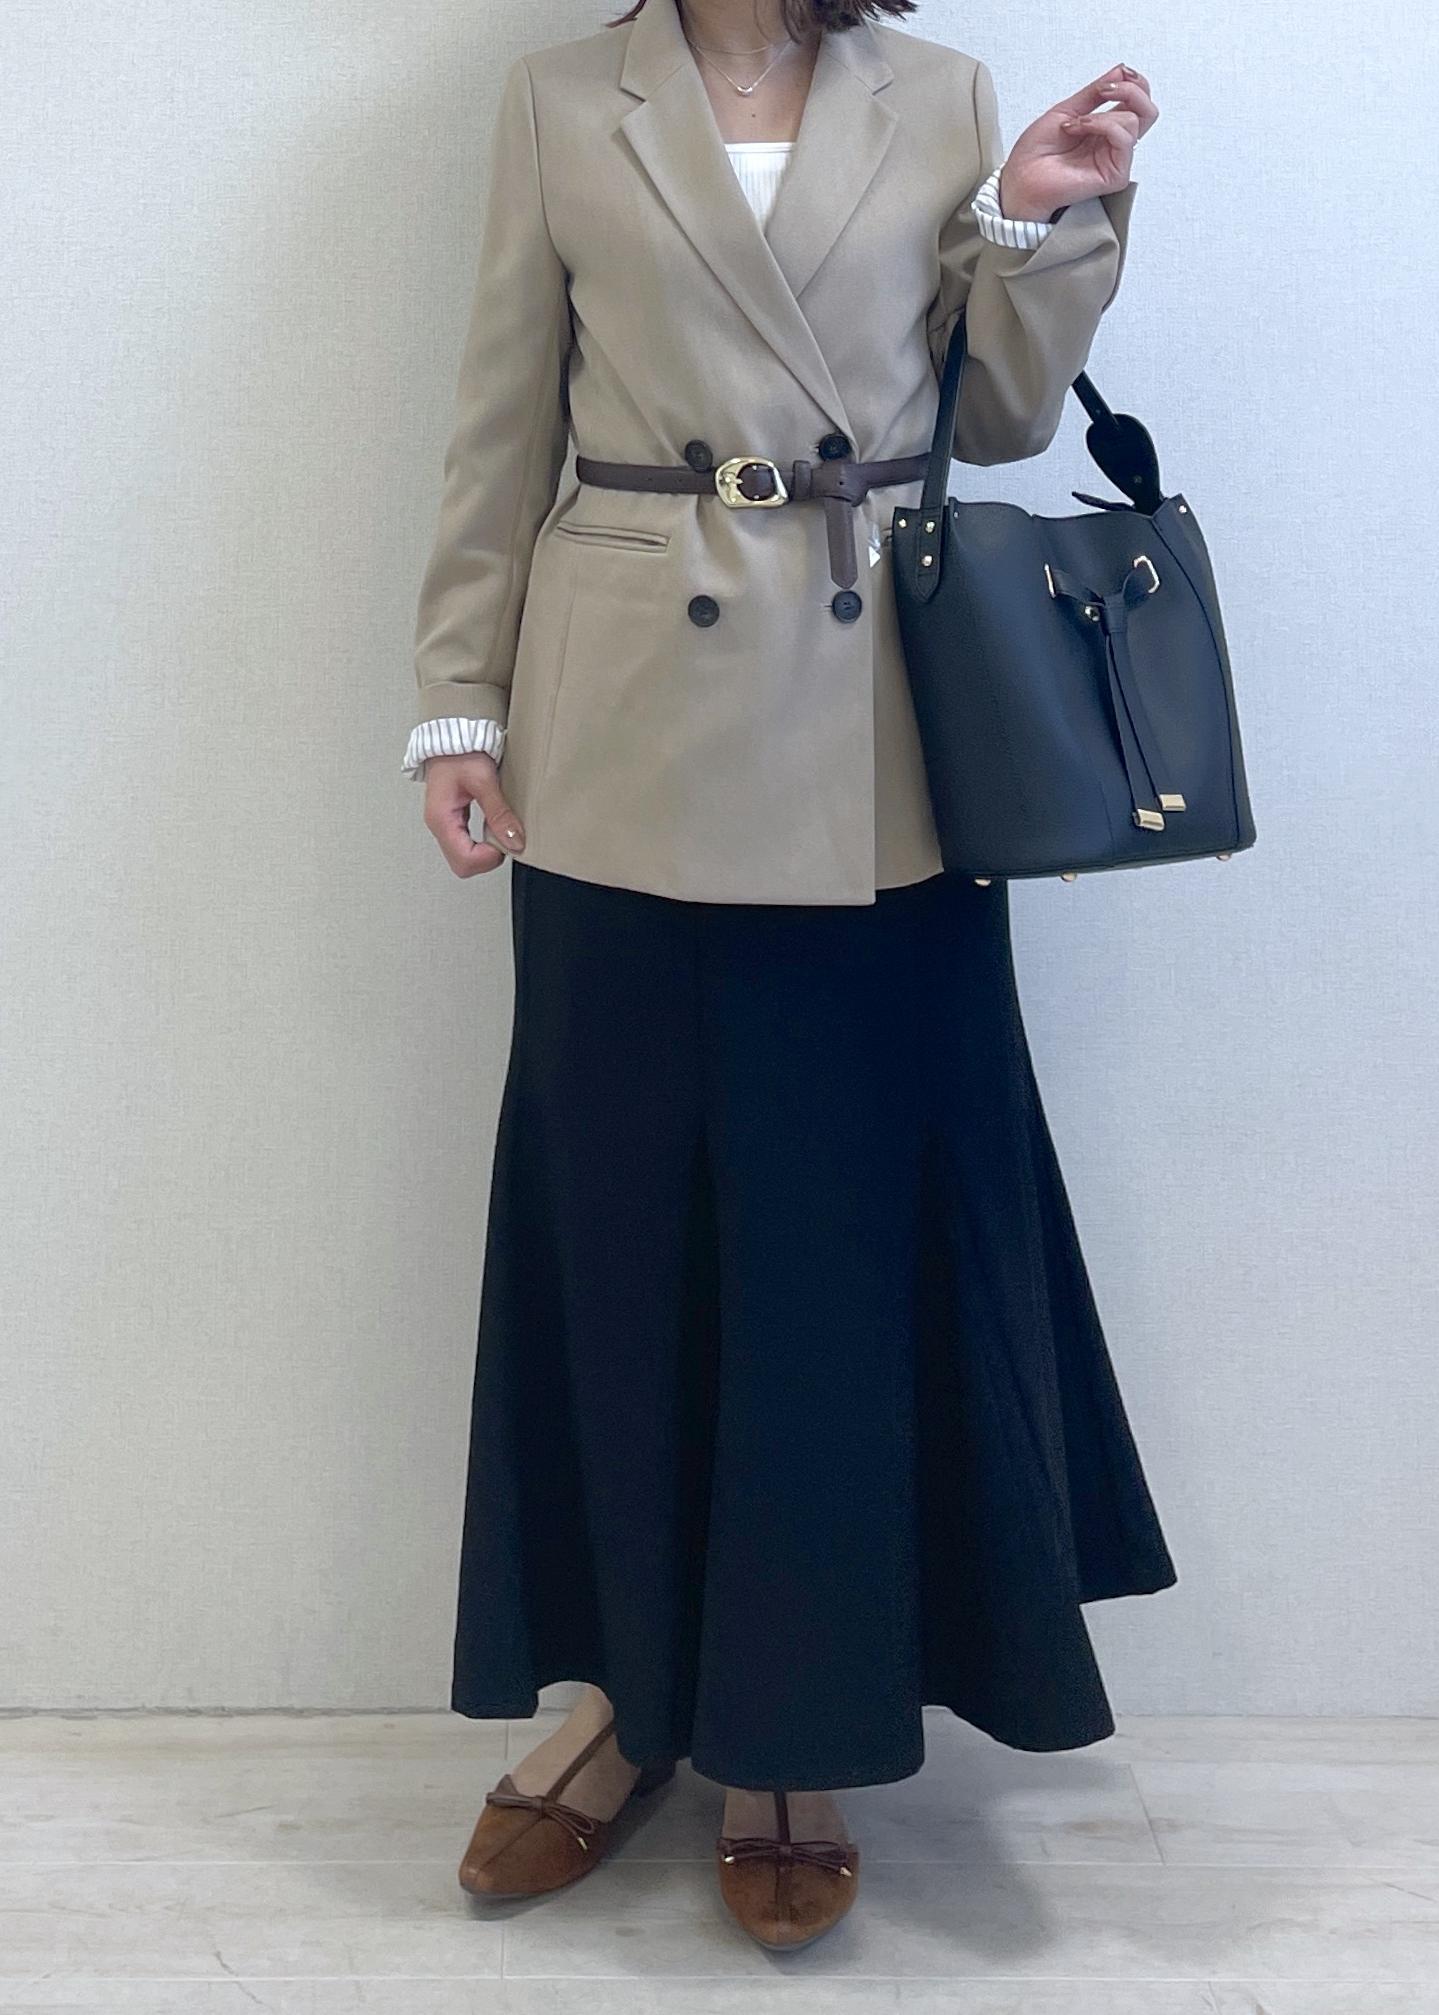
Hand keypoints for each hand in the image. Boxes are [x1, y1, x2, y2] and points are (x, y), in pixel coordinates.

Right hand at [423, 751, 524, 877]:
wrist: (453, 737)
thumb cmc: (461, 753)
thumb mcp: (484, 780)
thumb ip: (499, 812)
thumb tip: (514, 841)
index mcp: (441, 819)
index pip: (463, 860)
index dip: (488, 858)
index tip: (505, 843)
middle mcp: (440, 825)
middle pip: (462, 865)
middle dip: (487, 859)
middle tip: (504, 840)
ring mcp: (445, 825)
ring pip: (464, 858)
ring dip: (485, 851)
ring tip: (499, 831)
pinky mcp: (453, 821)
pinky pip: (466, 844)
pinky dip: (482, 843)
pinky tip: (492, 828)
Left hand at [998, 62, 1157, 222]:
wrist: (1020, 178)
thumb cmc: (1035, 153)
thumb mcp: (1066, 110)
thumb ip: (1095, 92)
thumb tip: (1120, 71)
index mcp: (1104, 129)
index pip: (1137, 102)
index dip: (1133, 82)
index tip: (1115, 76)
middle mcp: (1112, 144)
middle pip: (1148, 110)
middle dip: (1131, 89)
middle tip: (1105, 89)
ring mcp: (1115, 159)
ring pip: (1137, 120)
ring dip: (1103, 112)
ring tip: (1077, 121)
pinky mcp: (1114, 175)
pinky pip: (1125, 139)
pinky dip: (1102, 125)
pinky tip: (1080, 128)